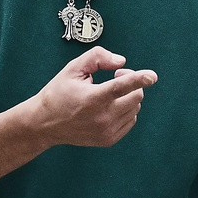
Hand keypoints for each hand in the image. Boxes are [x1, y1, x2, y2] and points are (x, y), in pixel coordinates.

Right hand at [30, 46, 158, 148]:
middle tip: (115, 76)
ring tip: (110, 92)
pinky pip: (131, 120)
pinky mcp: (108, 139)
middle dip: (131, 82)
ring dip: (129, 96)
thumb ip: (97, 57)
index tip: (152, 76)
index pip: (121, 87)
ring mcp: (106, 131)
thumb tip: (121, 61)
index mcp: (92, 98)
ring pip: (135, 108)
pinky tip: (111, 106)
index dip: (138, 79)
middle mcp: (101, 117)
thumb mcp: (73, 69)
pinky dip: (126, 110)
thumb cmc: (59, 93)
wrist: (45, 123)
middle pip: (136, 96)